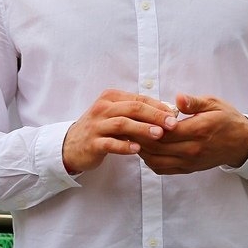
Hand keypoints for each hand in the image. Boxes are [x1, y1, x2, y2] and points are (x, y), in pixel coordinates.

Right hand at [62, 89, 178, 173]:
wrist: (72, 144)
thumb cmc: (101, 128)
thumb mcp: (116, 115)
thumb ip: (136, 113)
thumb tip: (167, 112)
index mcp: (110, 98)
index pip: (138, 99)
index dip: (158, 106)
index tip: (174, 115)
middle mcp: (102, 108)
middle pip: (132, 108)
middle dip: (154, 116)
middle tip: (172, 124)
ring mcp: (96, 125)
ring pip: (122, 124)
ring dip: (142, 128)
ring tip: (159, 135)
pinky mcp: (92, 143)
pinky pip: (110, 143)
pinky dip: (124, 146)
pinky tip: (137, 150)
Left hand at [136, 93, 247, 174]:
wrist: (243, 142)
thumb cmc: (226, 119)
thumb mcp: (213, 104)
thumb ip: (194, 102)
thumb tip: (178, 98)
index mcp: (198, 130)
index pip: (165, 130)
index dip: (146, 125)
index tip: (131, 116)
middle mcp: (192, 149)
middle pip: (157, 146)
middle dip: (137, 137)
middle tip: (123, 126)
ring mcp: (190, 161)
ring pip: (156, 160)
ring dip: (140, 150)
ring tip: (130, 137)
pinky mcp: (188, 169)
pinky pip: (163, 168)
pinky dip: (149, 160)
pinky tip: (143, 148)